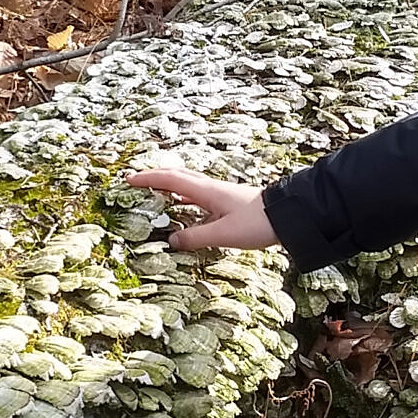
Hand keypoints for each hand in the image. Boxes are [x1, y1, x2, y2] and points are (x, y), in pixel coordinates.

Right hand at [124, 168, 279, 250]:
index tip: (128, 178)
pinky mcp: (229, 203)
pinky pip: (199, 197)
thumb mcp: (222, 234)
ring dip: (170, 187)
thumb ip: (195, 237)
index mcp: (206, 191)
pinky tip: (185, 209)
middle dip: (156, 178)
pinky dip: (186, 200)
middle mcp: (211, 188)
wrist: (289, 216)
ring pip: (189, 186)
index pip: (170, 179)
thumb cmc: (258, 223)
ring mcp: (221, 195)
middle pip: (178, 177)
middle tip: (138, 182)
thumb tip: (170, 240)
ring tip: (155, 195)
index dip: (148, 179)